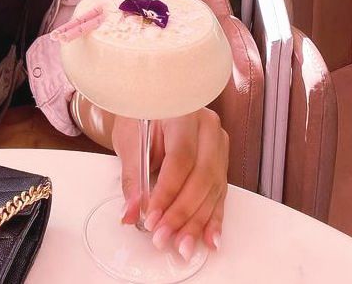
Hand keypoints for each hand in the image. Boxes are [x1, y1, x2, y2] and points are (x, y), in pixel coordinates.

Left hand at [111, 108, 228, 261]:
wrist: (151, 106)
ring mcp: (218, 144)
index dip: (167, 192)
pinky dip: (212, 218)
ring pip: (213, 189)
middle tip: (164, 236)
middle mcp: (207, 127)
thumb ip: (133, 178)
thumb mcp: (130, 142)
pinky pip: (220, 193)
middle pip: (202, 177)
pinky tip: (209, 238)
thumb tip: (132, 211)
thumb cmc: (140, 117)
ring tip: (183, 245)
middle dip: (182, 213)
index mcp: (183, 112)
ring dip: (197, 222)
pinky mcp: (221, 161)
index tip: (152, 217)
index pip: (180, 158)